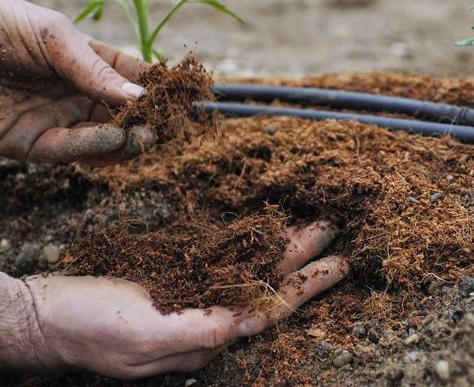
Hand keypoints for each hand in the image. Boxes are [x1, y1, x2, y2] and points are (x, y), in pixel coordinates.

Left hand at [0, 0, 154, 165]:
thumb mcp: (51, 35)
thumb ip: (94, 68)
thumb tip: (141, 95)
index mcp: (81, 62)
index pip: (128, 77)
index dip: (155, 87)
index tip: (180, 96)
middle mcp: (72, 94)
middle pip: (120, 115)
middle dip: (144, 121)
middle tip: (164, 125)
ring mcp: (54, 120)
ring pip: (101, 140)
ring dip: (125, 141)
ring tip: (145, 135)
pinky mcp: (30, 144)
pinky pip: (68, 151)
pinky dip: (93, 148)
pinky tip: (113, 140)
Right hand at [21, 221, 347, 377]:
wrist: (48, 316)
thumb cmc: (87, 329)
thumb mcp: (140, 336)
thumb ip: (196, 331)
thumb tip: (248, 322)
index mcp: (207, 333)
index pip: (271, 309)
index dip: (306, 288)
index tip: (337, 264)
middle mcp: (208, 313)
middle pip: (268, 283)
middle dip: (303, 260)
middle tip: (333, 229)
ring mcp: (193, 292)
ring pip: (249, 267)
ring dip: (280, 247)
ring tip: (309, 225)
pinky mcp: (175, 274)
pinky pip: (222, 256)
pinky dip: (246, 241)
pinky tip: (261, 230)